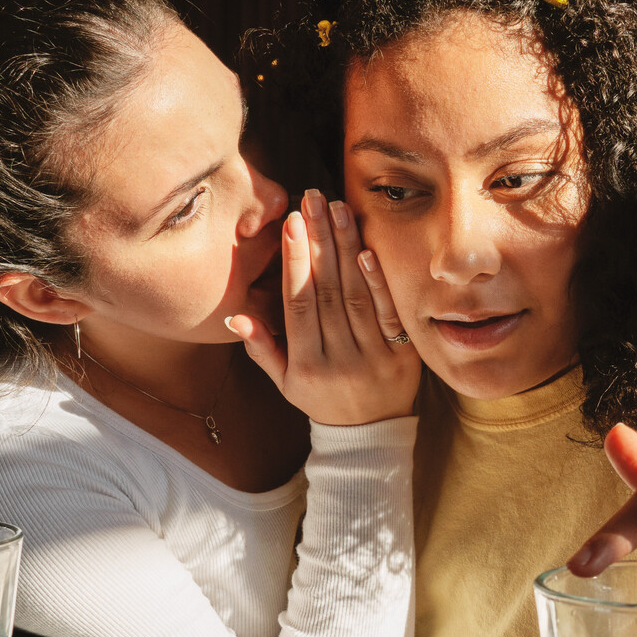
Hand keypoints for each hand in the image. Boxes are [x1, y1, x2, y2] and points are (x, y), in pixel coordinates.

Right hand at [227, 189, 420, 425]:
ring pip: (356, 295)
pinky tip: (367, 248)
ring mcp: (373, 356)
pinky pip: (389, 312)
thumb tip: (234, 316)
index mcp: (307, 364)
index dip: (294, 262)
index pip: (299, 304)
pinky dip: (378, 280)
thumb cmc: (320, 400)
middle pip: (327, 291)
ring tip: (337, 209)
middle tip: (312, 199)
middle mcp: (340, 359)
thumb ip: (262, 347)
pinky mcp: (402, 354)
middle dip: (319, 240)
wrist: (369, 437)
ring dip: (346, 247)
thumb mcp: (284, 382)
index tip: (291, 223)